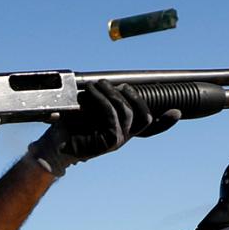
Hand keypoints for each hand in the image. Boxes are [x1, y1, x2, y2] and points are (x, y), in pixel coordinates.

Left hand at [28, 82, 179, 176]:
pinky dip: (101, 103)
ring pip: (126, 114)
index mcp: (123, 131)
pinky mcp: (105, 144)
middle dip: (127, 94)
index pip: (149, 128)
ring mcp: (115, 142)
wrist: (51, 146)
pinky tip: (90, 95)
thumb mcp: (88, 112)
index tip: (177, 112)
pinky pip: (111, 119)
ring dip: (110, 95)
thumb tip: (115, 85)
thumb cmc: (69, 127)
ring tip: (96, 87)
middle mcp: (122, 138)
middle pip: (141, 115)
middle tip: (108, 83)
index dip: (164, 123)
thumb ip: (105, 102)